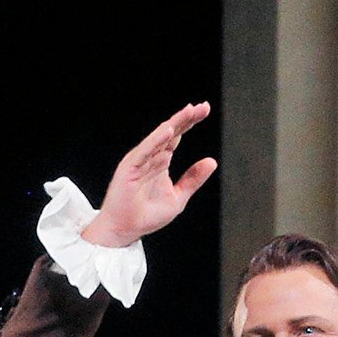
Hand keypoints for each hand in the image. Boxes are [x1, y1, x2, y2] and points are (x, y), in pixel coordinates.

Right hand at [85, 103, 215, 246]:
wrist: (125, 230)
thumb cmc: (147, 215)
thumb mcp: (178, 196)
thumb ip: (192, 179)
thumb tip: (212, 161)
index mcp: (160, 161)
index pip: (177, 136)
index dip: (189, 122)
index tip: (205, 109)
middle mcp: (150, 157)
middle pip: (170, 132)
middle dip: (186, 118)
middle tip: (203, 106)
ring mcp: (139, 161)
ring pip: (159, 138)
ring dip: (174, 124)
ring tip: (189, 111)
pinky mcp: (130, 168)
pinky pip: (145, 151)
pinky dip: (156, 140)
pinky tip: (169, 130)